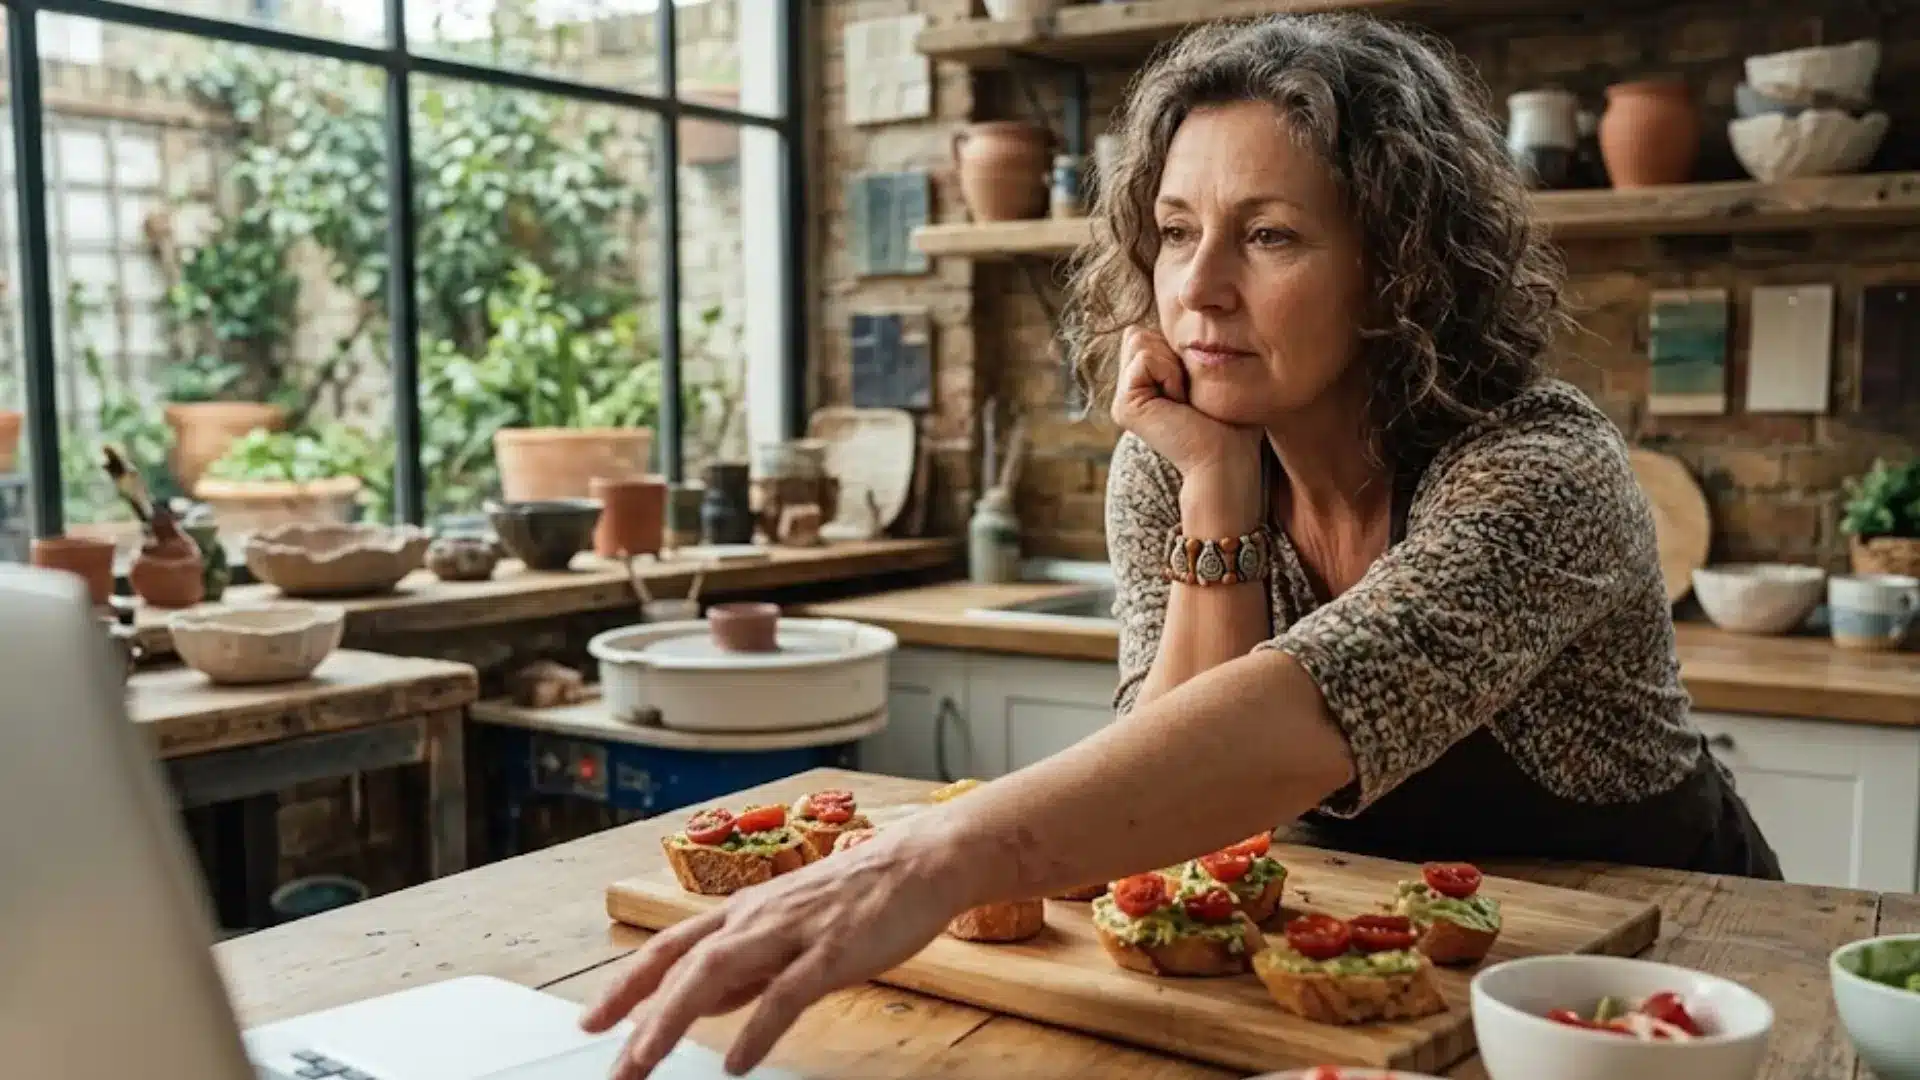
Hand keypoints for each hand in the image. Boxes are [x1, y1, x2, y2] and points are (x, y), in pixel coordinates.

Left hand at [581, 824, 965, 1078]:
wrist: (923, 862)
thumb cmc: (862, 897)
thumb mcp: (791, 928)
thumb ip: (748, 968)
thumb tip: (701, 1003)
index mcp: (746, 912)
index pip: (671, 947)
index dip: (628, 983)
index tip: (592, 1020)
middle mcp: (758, 917)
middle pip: (681, 963)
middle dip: (636, 1012)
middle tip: (611, 1064)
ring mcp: (794, 931)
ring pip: (716, 971)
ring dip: (672, 1018)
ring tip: (644, 1061)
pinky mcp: (832, 950)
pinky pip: (785, 994)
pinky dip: (756, 1028)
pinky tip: (737, 1062)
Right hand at [1109, 327, 1263, 534]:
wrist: (1225, 460)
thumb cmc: (1230, 422)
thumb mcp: (1205, 376)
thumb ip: (1184, 350)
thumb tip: (1174, 317)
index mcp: (1143, 387)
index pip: (1147, 334)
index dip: (1177, 348)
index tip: (1195, 386)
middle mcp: (1128, 393)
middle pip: (1137, 334)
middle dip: (1171, 352)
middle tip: (1189, 393)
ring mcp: (1122, 400)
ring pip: (1138, 340)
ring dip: (1173, 363)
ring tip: (1184, 399)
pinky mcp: (1124, 405)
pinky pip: (1145, 358)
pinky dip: (1170, 373)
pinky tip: (1179, 403)